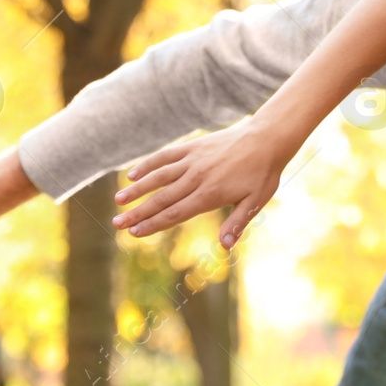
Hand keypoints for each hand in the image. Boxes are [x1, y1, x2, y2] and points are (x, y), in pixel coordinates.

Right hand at [113, 118, 293, 245]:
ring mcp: (193, 160)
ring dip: (138, 189)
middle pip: (162, 198)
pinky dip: (148, 164)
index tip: (134, 233)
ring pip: (159, 176)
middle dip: (138, 213)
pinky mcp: (193, 146)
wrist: (267, 138)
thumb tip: (225, 246)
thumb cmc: (263, 173)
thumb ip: (238, 223)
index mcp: (210, 194)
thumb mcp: (256, 201)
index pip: (175, 213)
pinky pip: (166, 156)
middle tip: (118, 224)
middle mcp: (197, 177)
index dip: (153, 224)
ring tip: (119, 201)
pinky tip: (133, 174)